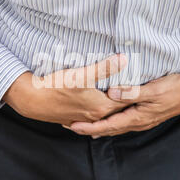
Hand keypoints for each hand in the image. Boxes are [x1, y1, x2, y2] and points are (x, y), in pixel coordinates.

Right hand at [3, 54, 130, 125]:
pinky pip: (92, 118)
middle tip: (141, 95)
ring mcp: (83, 119)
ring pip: (104, 115)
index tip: (147, 87)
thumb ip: (103, 68)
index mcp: (100, 106)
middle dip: (128, 102)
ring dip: (113, 109)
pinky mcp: (73, 119)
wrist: (31, 100)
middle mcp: (94, 116)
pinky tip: (100, 110)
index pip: (125, 101)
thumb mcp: (81, 75)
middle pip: (117, 110)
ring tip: (124, 103)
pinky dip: (99, 114)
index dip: (136, 94)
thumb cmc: (55, 86)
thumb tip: (124, 59)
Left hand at [66, 71, 179, 137]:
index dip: (90, 126)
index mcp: (137, 117)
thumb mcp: (154, 89)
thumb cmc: (175, 89)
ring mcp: (141, 120)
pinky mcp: (143, 115)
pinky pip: (121, 121)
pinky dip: (109, 122)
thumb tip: (111, 94)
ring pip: (114, 126)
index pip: (108, 125)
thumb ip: (133, 92)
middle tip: (71, 126)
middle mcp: (137, 122)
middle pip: (108, 129)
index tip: (73, 126)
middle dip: (90, 129)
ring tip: (82, 125)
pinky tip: (105, 120)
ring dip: (98, 127)